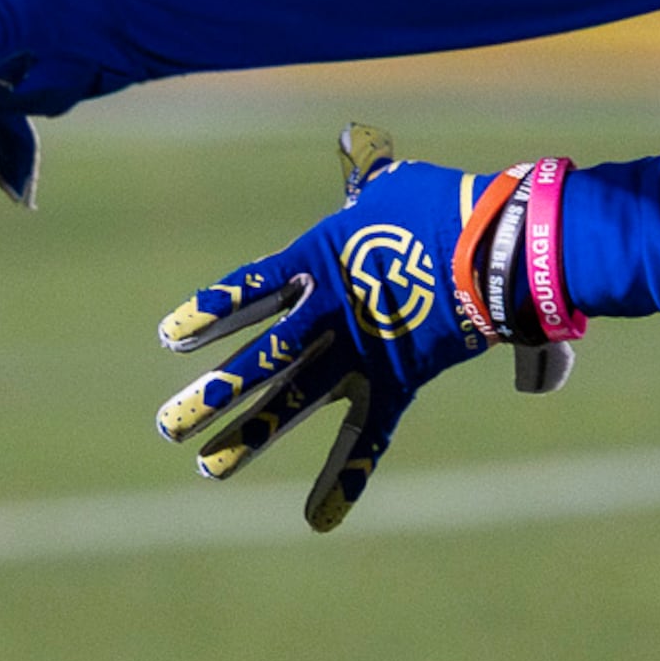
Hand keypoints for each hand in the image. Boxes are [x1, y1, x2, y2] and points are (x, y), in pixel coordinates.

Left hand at [155, 126, 584, 530]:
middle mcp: (325, 315)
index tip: (169, 339)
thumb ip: (367, 173)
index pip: (248, 294)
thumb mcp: (395, 183)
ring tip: (207, 466)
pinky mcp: (396, 382)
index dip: (208, 315)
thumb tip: (355, 142)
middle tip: (167, 427)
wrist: (493, 244)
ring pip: (292, 402)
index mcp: (317, 264)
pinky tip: (317, 518)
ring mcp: (357, 354)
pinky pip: (367, 437)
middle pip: (256, 362)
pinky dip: (346, 478)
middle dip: (210, 397)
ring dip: (248, 435)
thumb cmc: (446, 204)